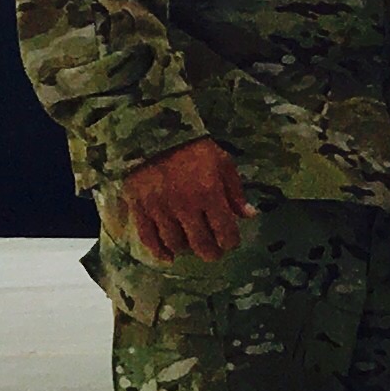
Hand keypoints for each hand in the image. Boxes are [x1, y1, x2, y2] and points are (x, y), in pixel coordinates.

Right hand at [119, 137, 251, 262]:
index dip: (230, 242)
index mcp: (209, 194)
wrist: (153, 133)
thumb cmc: (194, 148)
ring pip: (175, 243)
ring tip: (192, 246)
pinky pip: (148, 237)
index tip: (231, 242)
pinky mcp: (139, 208)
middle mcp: (185, 206)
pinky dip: (158, 251)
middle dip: (211, 252)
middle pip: (201, 243)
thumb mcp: (223, 163)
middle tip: (214, 252)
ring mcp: (160, 209)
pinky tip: (168, 256)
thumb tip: (249, 216)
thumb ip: (235, 192)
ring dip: (186, 249)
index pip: (225, 232)